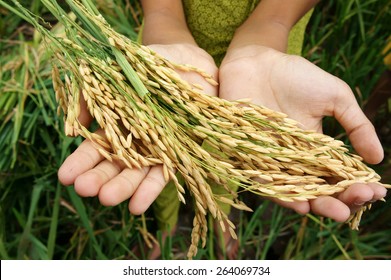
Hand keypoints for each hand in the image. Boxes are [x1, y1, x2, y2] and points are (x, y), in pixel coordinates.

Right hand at [58, 43, 217, 213]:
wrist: (186, 60)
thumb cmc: (149, 65)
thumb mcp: (116, 73)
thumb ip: (93, 96)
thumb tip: (73, 125)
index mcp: (118, 124)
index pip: (97, 147)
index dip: (81, 162)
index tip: (65, 177)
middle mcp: (136, 140)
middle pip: (115, 164)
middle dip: (99, 177)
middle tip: (84, 189)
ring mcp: (157, 147)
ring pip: (137, 172)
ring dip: (122, 187)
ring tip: (106, 199)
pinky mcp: (180, 151)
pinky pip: (165, 173)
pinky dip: (151, 189)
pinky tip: (137, 205)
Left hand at [219, 45, 386, 221]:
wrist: (257, 62)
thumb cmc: (296, 76)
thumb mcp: (335, 97)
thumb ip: (356, 125)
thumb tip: (377, 158)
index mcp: (316, 149)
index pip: (337, 176)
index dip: (355, 187)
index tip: (375, 191)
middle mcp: (293, 160)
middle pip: (316, 190)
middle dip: (336, 201)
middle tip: (352, 206)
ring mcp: (271, 160)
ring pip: (292, 191)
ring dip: (313, 204)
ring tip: (332, 211)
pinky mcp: (247, 156)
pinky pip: (262, 180)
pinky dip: (279, 193)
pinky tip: (298, 204)